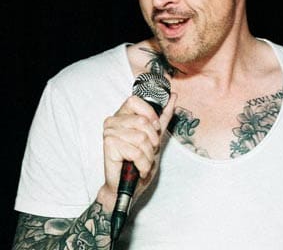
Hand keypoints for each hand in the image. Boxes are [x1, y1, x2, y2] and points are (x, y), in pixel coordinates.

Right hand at [97, 92, 176, 211]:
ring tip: (143, 161)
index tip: (155, 127)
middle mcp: (113, 121)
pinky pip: (135, 151)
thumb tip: (173, 96)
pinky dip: (142, 163)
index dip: (149, 113)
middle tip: (149, 150)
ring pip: (141, 137)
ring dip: (148, 155)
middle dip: (152, 140)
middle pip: (142, 121)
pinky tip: (138, 168)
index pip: (135, 100)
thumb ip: (163, 115)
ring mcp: (109, 132)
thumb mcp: (157, 136)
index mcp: (123, 115)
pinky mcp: (108, 145)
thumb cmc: (139, 162)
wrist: (129, 186)